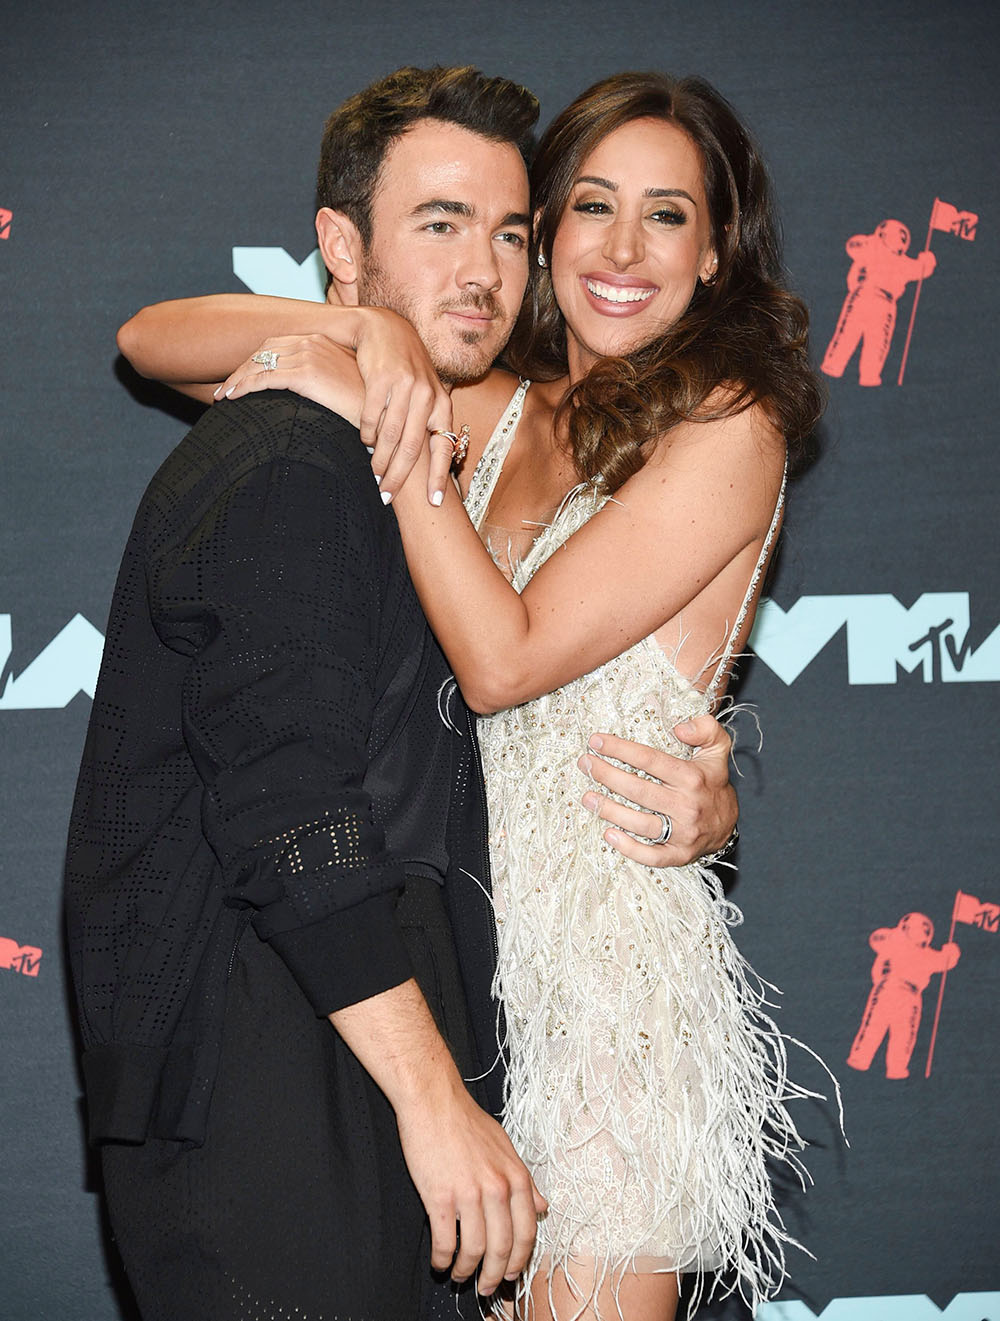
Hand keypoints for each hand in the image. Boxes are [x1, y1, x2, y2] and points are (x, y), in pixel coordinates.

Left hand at [215, 333, 365, 422]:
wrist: (384, 413)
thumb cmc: (366, 406)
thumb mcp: (341, 386)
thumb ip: (321, 380)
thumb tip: (304, 392)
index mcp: (321, 341)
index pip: (277, 345)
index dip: (255, 361)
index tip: (241, 379)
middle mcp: (313, 342)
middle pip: (264, 350)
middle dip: (241, 369)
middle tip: (225, 389)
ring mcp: (310, 355)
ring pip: (261, 363)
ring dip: (238, 379)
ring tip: (224, 397)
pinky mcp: (308, 373)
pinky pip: (266, 377)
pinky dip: (245, 386)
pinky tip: (234, 397)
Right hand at [351, 308, 455, 505]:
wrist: (386, 329)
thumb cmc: (406, 369)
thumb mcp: (425, 393)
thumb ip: (427, 422)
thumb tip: (430, 463)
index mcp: (442, 403)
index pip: (445, 446)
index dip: (439, 477)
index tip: (434, 503)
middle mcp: (428, 395)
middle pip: (413, 447)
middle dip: (399, 476)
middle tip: (387, 496)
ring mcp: (405, 386)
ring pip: (391, 435)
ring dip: (380, 460)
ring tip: (374, 476)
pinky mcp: (381, 378)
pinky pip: (371, 416)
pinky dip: (366, 433)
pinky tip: (363, 442)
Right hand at [394, 1072, 545, 1293]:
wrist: (434, 1101)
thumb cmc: (466, 1121)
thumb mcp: (505, 1147)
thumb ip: (524, 1180)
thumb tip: (542, 1205)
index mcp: (515, 1177)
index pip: (527, 1232)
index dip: (519, 1260)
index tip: (511, 1274)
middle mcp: (497, 1188)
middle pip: (502, 1248)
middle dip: (495, 1276)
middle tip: (487, 1288)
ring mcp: (469, 1193)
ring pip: (474, 1250)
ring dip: (466, 1270)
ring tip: (459, 1274)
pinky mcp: (440, 1196)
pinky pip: (445, 1240)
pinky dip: (442, 1258)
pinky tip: (439, 1261)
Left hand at [578, 713, 737, 866]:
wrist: (729, 823)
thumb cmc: (712, 781)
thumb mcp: (716, 748)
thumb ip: (706, 728)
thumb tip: (680, 728)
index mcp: (692, 778)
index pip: (650, 759)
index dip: (620, 749)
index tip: (596, 741)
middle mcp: (687, 806)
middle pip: (639, 790)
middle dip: (607, 776)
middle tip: (585, 764)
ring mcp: (683, 833)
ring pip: (640, 823)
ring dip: (610, 811)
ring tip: (587, 798)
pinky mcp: (679, 855)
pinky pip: (652, 856)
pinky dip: (629, 848)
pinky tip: (608, 834)